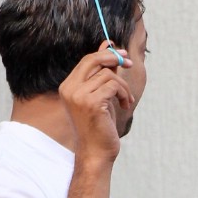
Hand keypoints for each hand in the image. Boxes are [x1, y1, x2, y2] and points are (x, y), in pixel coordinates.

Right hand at [59, 43, 133, 159]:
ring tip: (126, 100)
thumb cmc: (99, 125)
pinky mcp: (91, 103)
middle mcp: (69, 89)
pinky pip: (114, 86)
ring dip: (123, 86)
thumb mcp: (101, 95)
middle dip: (114, 58)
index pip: (87, 60)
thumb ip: (103, 73)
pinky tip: (125, 105)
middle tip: (129, 63)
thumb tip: (110, 45)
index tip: (123, 55)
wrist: (96, 152)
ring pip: (108, 75)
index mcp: (67, 86)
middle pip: (93, 59)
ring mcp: (79, 96)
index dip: (106, 54)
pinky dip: (124, 94)